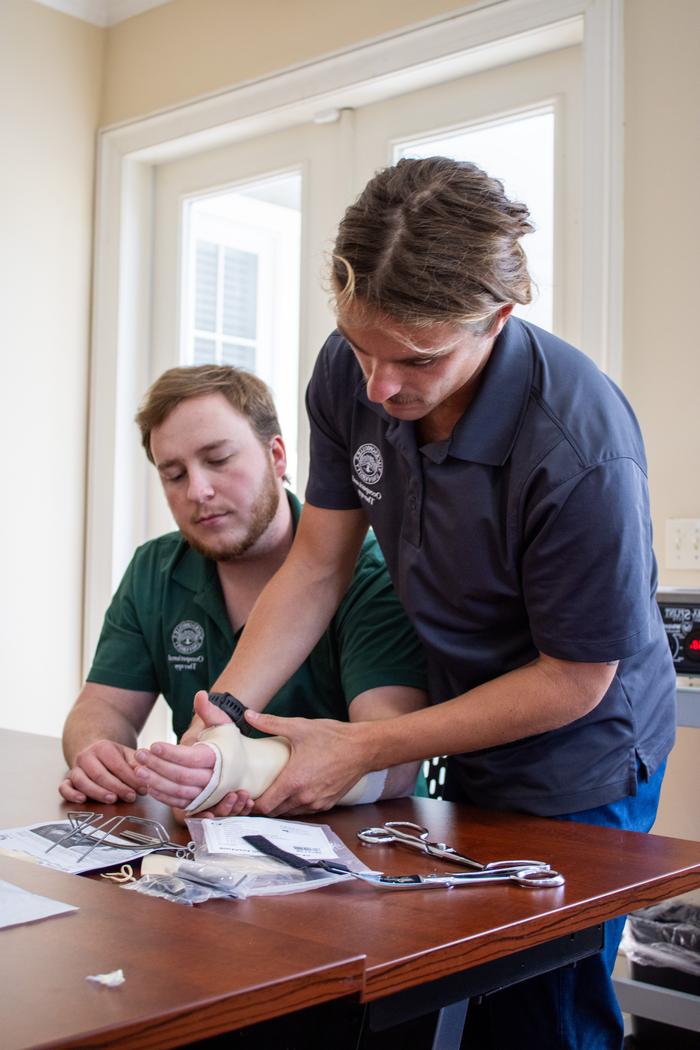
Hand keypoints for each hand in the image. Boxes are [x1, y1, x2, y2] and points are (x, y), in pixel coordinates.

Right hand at [59, 740, 146, 804]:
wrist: (93, 750)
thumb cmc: (113, 756)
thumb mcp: (127, 754)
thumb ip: (136, 762)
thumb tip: (145, 770)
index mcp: (103, 747)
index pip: (117, 765)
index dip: (131, 778)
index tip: (142, 789)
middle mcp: (86, 756)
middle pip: (100, 774)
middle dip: (117, 787)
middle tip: (130, 797)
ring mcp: (75, 768)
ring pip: (82, 781)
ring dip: (98, 792)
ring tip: (112, 799)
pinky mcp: (68, 779)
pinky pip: (64, 787)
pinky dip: (71, 794)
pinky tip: (82, 799)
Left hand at [134, 690, 253, 816]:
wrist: (243, 768)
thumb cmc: (230, 744)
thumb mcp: (223, 724)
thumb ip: (210, 710)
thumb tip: (200, 695)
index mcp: (220, 759)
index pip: (192, 758)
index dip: (171, 753)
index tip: (154, 745)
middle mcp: (215, 780)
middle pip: (181, 776)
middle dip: (158, 766)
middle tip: (140, 755)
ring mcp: (207, 795)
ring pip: (178, 792)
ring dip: (156, 782)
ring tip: (137, 771)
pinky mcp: (200, 803)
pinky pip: (179, 803)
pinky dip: (162, 796)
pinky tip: (148, 785)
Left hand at [245, 710, 367, 816]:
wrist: (363, 748)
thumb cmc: (333, 738)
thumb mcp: (299, 727)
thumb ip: (270, 723)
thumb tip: (248, 715)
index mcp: (293, 782)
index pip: (264, 806)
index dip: (252, 803)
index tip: (248, 793)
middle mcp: (304, 798)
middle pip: (275, 812)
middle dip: (264, 805)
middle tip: (258, 791)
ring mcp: (317, 803)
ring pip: (290, 813)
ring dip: (280, 806)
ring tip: (274, 790)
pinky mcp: (327, 804)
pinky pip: (305, 811)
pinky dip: (296, 805)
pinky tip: (295, 790)